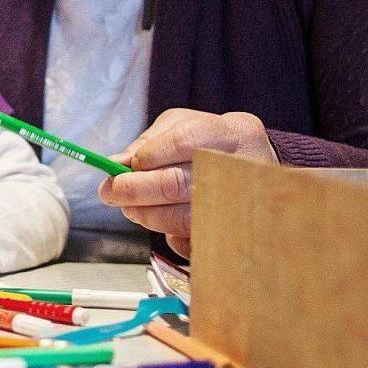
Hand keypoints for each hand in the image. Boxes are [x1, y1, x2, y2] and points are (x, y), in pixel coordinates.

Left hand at [100, 108, 275, 257]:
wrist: (258, 168)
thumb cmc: (212, 143)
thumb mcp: (183, 126)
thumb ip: (148, 143)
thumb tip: (116, 165)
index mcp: (234, 133)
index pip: (184, 141)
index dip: (148, 156)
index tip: (124, 165)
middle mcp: (242, 169)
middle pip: (178, 183)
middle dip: (134, 190)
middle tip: (109, 191)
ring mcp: (242, 204)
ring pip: (182, 218)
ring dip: (145, 215)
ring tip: (129, 208)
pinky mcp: (235, 233)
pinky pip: (193, 242)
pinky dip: (170, 235)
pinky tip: (163, 221)